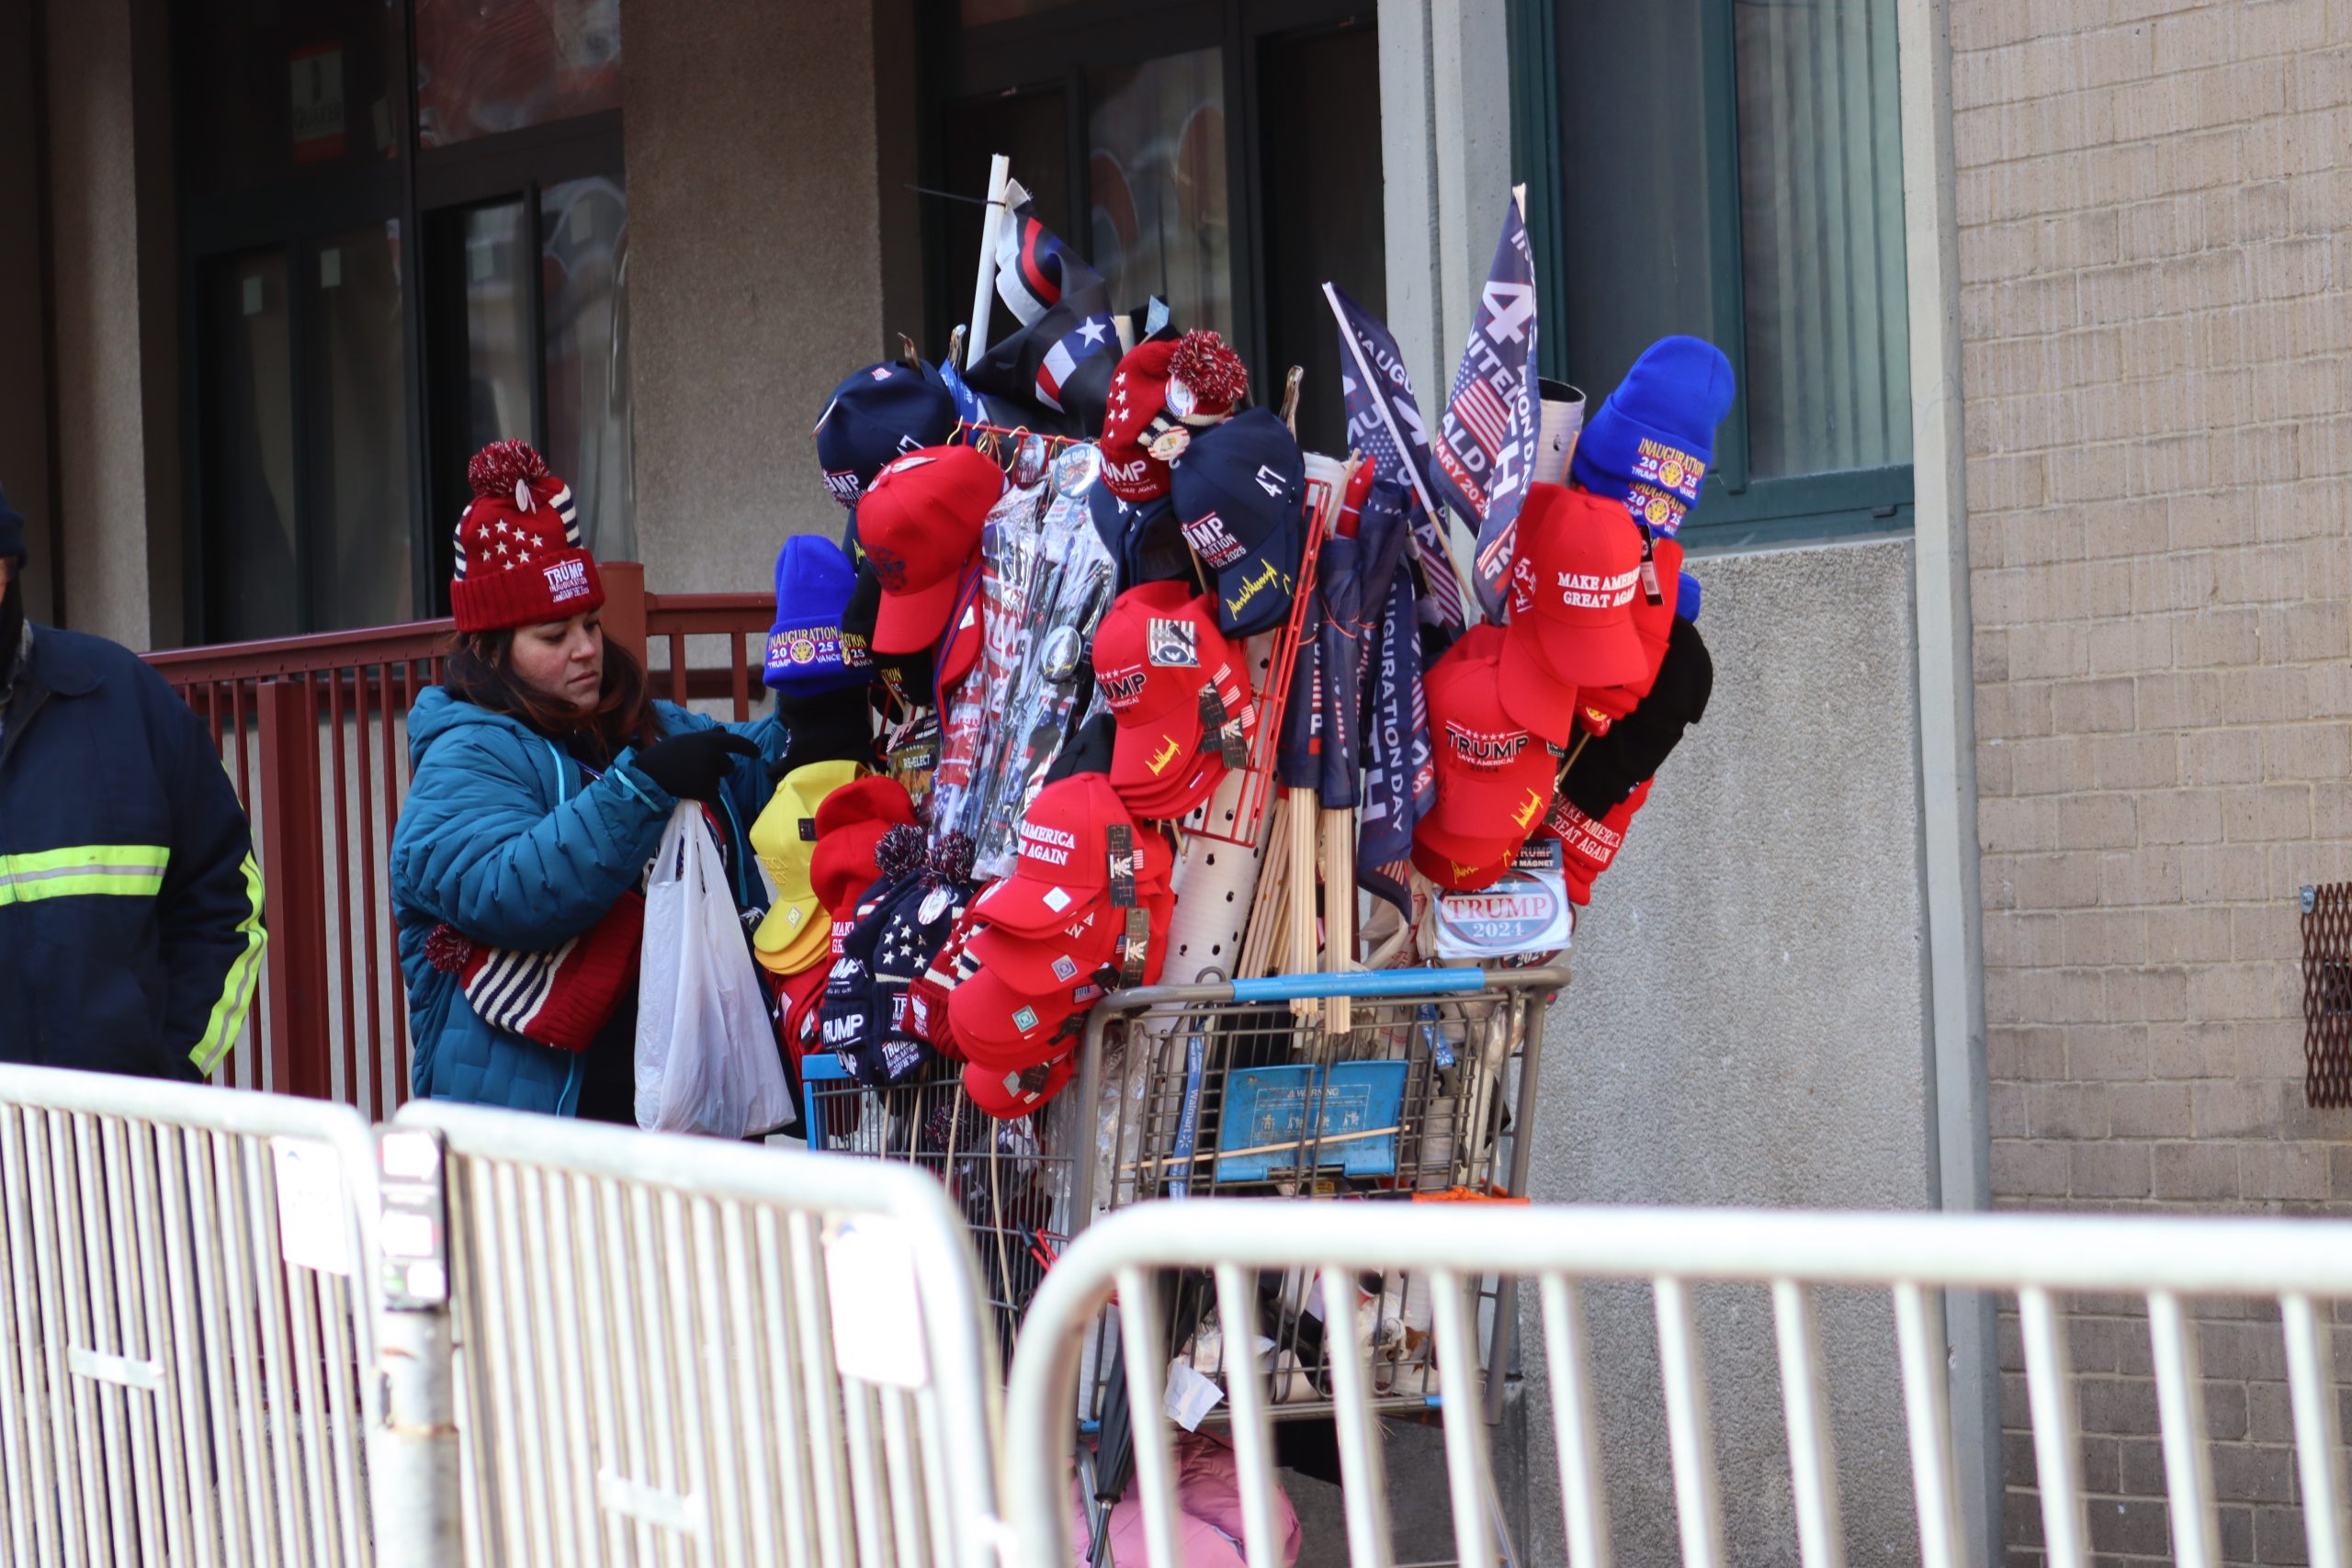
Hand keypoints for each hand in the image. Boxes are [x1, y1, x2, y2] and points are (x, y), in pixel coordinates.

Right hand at [634, 729, 759, 802]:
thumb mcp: (688, 740)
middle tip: (696, 767)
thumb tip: (723, 730)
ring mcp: (710, 773)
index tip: (756, 753)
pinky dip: (703, 793)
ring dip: (708, 781)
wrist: (649, 772)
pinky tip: (688, 787)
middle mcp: (713, 755)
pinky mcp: (705, 790)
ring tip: (688, 776)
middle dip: (718, 769)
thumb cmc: (667, 753)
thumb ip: (708, 737)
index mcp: (710, 740)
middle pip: (728, 766)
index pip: (737, 742)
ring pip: (718, 780)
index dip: (749, 748)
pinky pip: (712, 793)